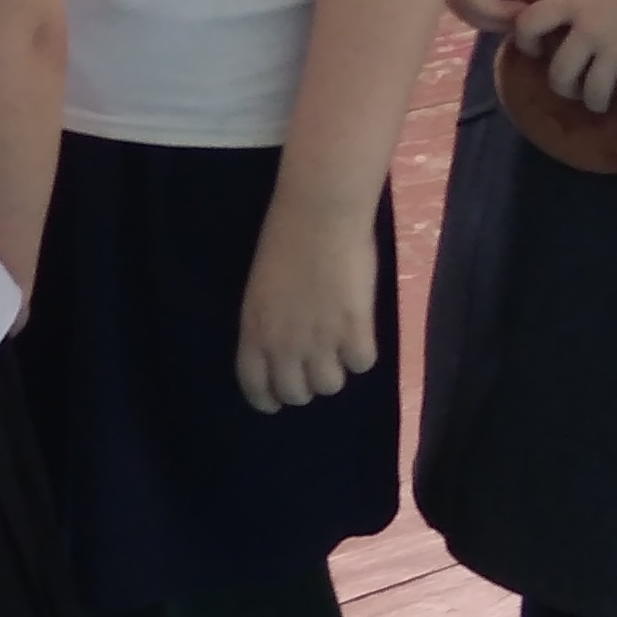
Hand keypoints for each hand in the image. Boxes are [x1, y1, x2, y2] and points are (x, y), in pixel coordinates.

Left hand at [233, 194, 381, 413]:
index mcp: (254, 332)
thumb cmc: (285, 240)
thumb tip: (282, 351)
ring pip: (331, 385)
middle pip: (297, 393)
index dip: (268, 399)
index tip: (276, 400)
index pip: (255, 387)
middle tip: (316, 365)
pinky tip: (360, 331)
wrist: (319, 215)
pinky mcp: (356, 331)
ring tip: (339, 345)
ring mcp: (321, 341)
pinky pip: (362, 364)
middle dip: (306, 385)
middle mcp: (285, 345)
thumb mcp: (260, 290)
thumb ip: (268, 324)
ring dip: (335, 370)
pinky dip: (362, 352)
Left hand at [509, 0, 616, 114]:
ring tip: (603, 99)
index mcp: (575, 0)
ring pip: (593, 94)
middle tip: (574, 87)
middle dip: (563, 87)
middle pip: (559, 74)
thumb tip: (570, 13)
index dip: (525, 41)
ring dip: (596, 101)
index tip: (537, 49)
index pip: (528, 24)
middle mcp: (590, 29)